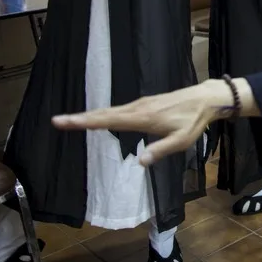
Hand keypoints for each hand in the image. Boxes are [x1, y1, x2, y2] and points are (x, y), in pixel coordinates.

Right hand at [52, 80, 228, 165]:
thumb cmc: (194, 121)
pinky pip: (119, 110)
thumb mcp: (182, 140)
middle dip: (80, 118)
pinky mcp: (144, 104)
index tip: (64, 121)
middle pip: (103, 114)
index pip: (108, 120)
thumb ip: (161, 150)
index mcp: (143, 118)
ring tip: (70, 121)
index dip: (85, 122)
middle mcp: (137, 109)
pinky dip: (104, 114)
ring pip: (110, 111)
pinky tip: (98, 118)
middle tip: (57, 121)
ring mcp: (140, 105)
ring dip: (90, 116)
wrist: (205, 99)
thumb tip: (139, 163)